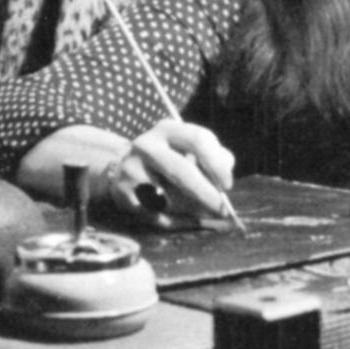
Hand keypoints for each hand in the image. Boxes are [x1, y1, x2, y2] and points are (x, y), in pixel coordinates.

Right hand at [96, 119, 236, 228]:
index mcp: (169, 129)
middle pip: (182, 170)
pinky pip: (155, 212)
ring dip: (189, 209)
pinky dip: (170, 219)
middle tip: (220, 209)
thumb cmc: (169, 161)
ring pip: (169, 197)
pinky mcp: (122, 190)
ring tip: (197, 211)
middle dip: (205, 193)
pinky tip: (170, 213)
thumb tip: (222, 186)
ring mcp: (131, 167)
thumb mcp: (190, 152)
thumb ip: (212, 162)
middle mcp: (147, 144)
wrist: (123, 170)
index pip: (199, 140)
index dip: (217, 164)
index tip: (227, 186)